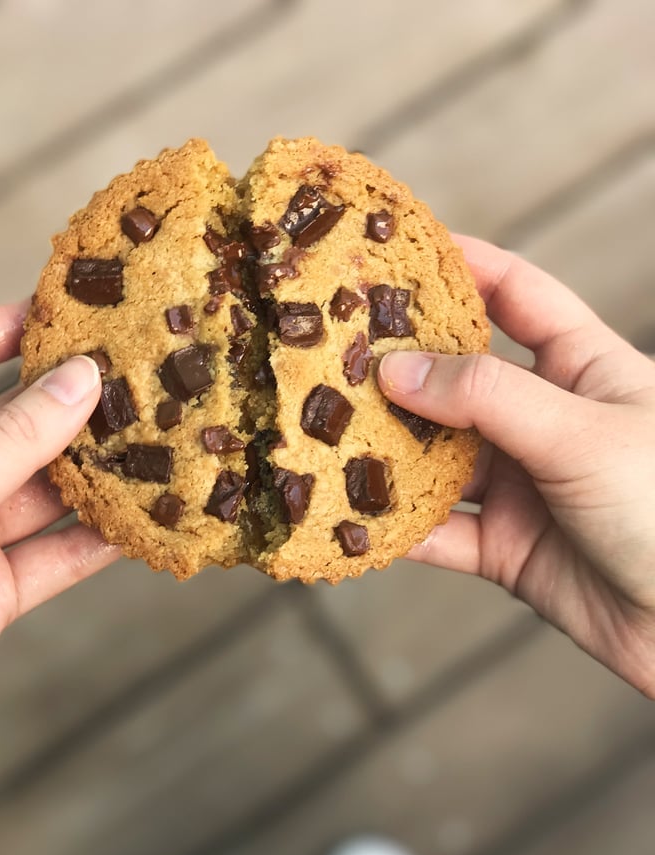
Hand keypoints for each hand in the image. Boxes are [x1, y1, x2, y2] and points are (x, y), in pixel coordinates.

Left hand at [0, 304, 117, 768]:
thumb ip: (13, 439)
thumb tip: (81, 380)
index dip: (1, 330)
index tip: (67, 316)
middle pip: (3, 425)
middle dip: (65, 409)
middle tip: (132, 384)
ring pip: (36, 493)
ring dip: (91, 477)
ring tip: (152, 447)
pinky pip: (50, 557)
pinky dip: (93, 544)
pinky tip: (140, 524)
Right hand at [378, 236, 654, 694]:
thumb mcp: (580, 432)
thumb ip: (486, 398)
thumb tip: (395, 370)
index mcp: (585, 367)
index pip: (517, 293)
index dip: (462, 263)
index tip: (396, 250)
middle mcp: (547, 420)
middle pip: (460, 379)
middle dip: (401, 367)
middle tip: (334, 351)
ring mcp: (524, 485)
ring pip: (440, 459)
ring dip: (389, 454)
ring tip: (326, 436)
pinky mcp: (506, 548)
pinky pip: (440, 533)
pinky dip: (399, 529)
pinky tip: (352, 519)